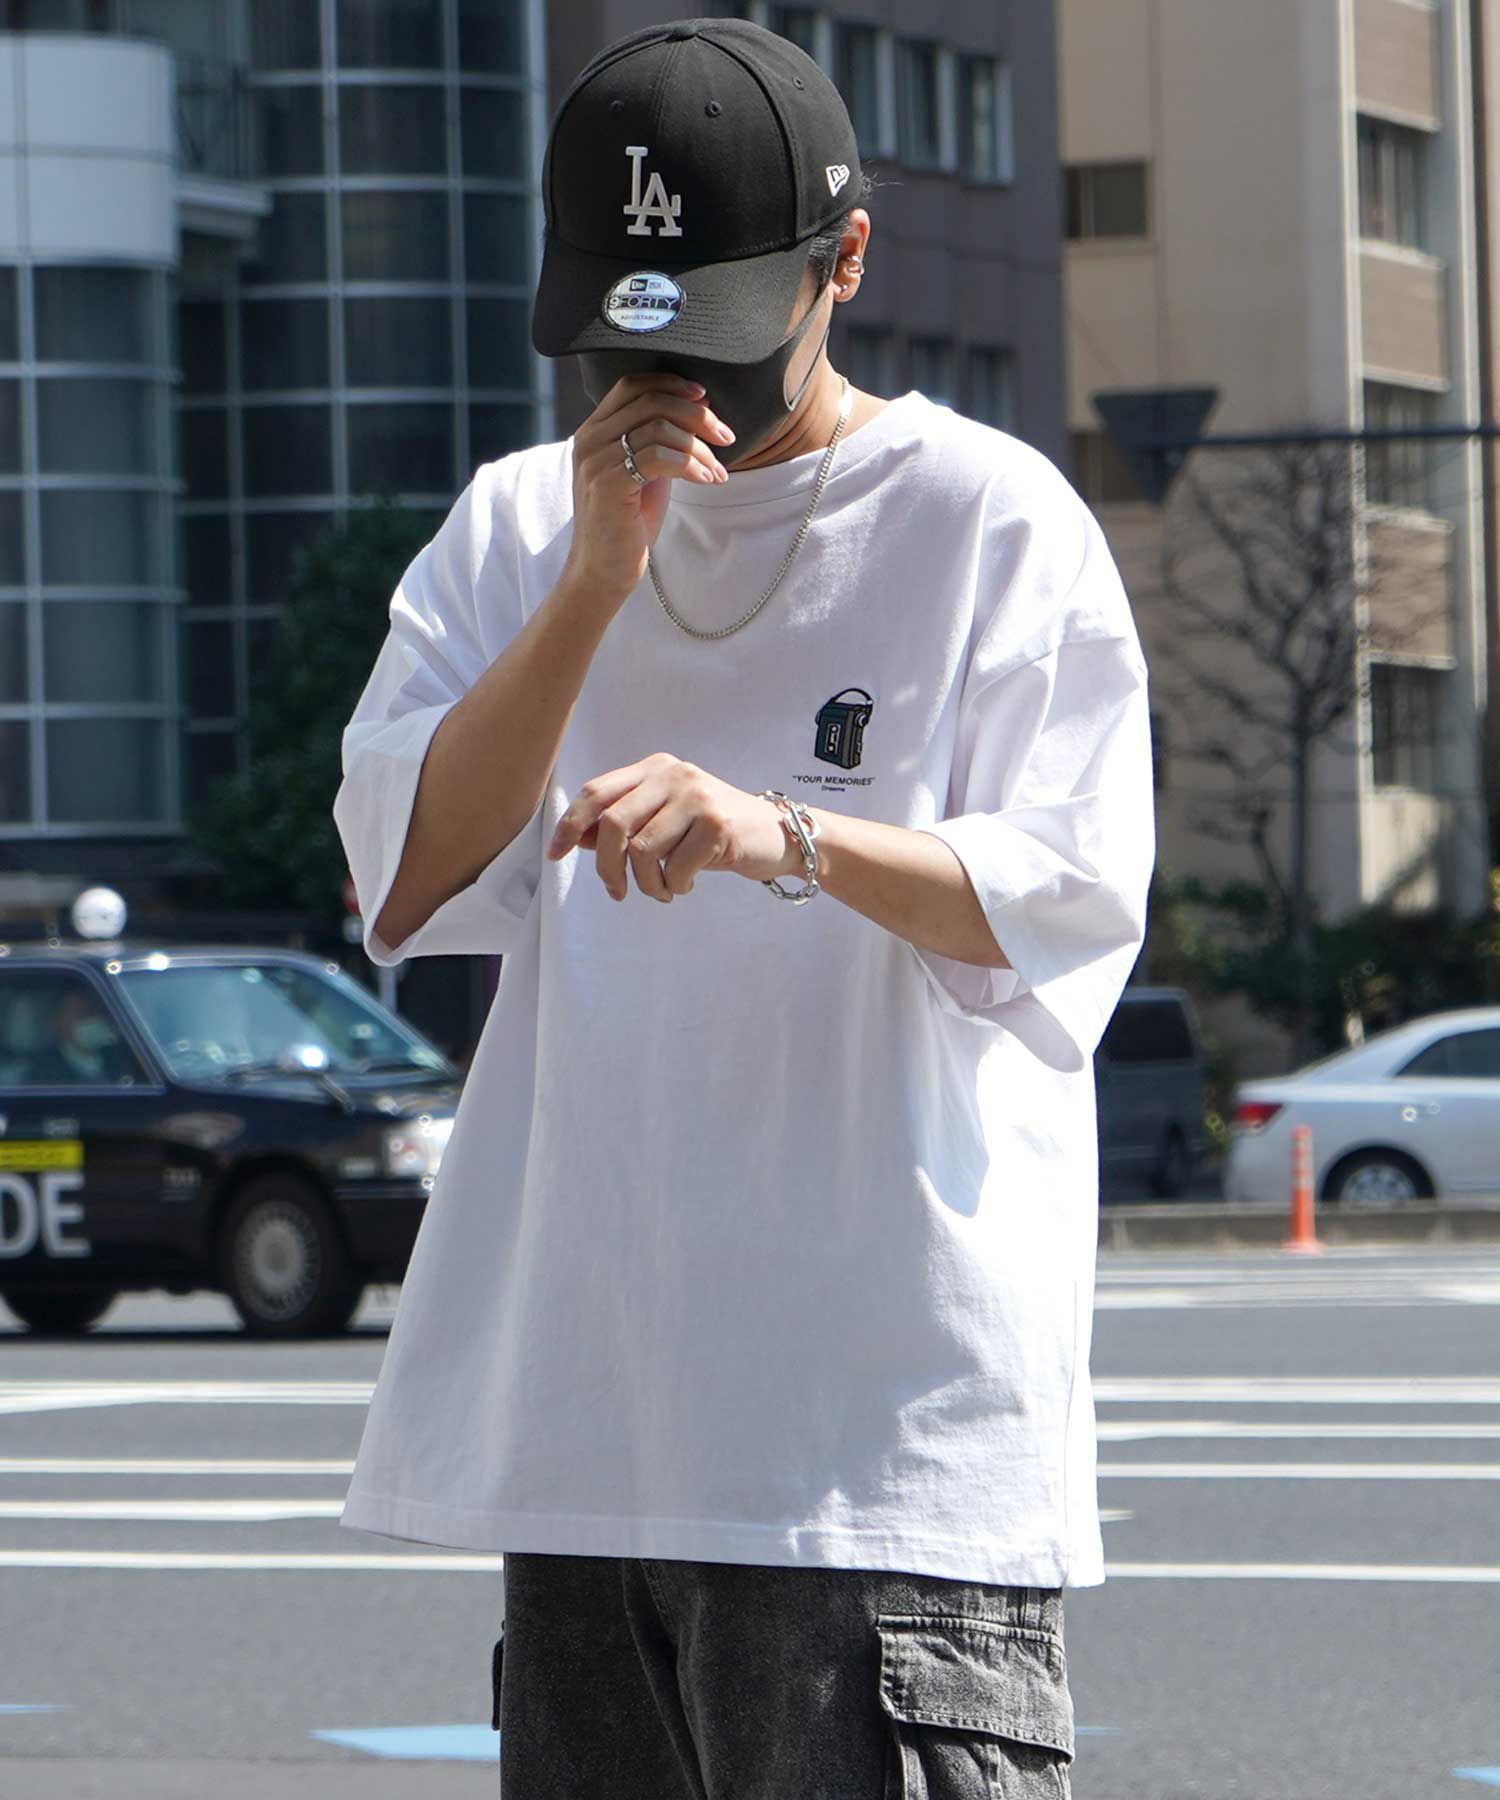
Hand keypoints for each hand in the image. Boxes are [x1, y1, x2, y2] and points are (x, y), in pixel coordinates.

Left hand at [546, 754, 798, 901]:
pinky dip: (674, 886)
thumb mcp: (664, 820)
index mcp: (654, 768)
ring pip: (641, 851)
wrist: (774, 834)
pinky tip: (686, 883)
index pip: (596, 792)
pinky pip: (674, 868)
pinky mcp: (717, 825)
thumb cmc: (710, 832)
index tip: (555, 854)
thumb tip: (577, 838)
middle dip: (607, 868)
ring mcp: (697, 797)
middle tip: (617, 891)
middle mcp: (674, 775)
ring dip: (646, 884)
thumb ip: (624, 824)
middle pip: (613, 824)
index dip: (570, 825)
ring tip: (661, 890)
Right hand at [561, 373, 737, 610]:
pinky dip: (691, 465)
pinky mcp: (607, 484)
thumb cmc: (628, 523)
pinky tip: (707, 479)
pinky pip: (658, 456)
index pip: (632, 385)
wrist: (603, 571)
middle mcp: (589, 439)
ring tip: (717, 471)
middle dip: (696, 415)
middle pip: (651, 401)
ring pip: (659, 428)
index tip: (706, 398)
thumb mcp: (644, 472)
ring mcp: (595, 460)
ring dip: (699, 447)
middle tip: (726, 436)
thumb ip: (659, 440)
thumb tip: (698, 410)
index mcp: (594, 430)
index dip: (672, 384)